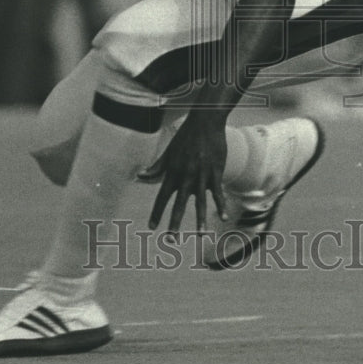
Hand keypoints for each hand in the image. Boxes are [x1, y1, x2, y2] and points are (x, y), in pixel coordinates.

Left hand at [138, 116, 227, 234]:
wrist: (205, 123)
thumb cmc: (185, 137)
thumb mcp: (168, 151)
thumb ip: (156, 167)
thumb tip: (139, 175)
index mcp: (172, 171)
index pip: (161, 197)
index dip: (156, 212)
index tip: (151, 227)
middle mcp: (185, 175)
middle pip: (178, 204)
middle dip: (174, 223)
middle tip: (170, 240)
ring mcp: (201, 175)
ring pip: (200, 202)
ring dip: (199, 220)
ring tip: (199, 236)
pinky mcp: (215, 172)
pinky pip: (217, 193)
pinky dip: (221, 205)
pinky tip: (223, 217)